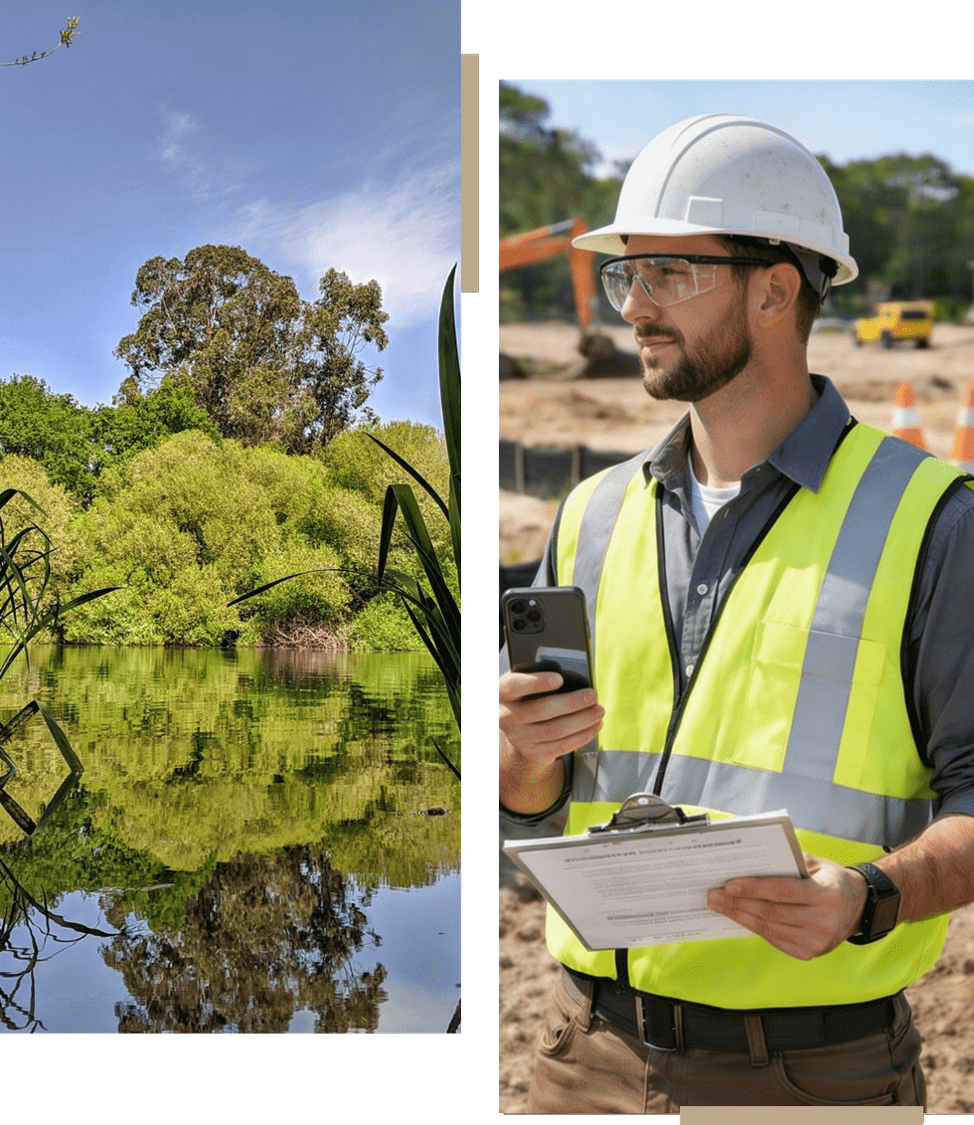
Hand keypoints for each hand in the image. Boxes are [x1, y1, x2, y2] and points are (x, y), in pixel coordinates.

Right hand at [499, 671, 603, 765]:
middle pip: (540, 710)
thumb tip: (571, 674)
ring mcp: (518, 737)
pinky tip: (594, 726)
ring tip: (598, 711)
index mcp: (500, 693)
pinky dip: (581, 736)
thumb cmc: (524, 695)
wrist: (515, 726)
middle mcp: (505, 716)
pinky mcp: (532, 752)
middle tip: (592, 696)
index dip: (536, 683)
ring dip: (581, 720)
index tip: (559, 679)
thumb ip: (536, 675)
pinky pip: (560, 746)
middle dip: (571, 702)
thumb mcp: (522, 682)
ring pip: (554, 730)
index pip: (514, 686)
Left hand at [706, 853, 868, 959]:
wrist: (858, 908)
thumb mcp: (817, 864)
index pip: (783, 891)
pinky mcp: (809, 953)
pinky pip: (774, 939)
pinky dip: (754, 927)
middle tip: (713, 895)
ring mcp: (816, 941)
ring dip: (740, 916)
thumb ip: (789, 861)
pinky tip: (739, 917)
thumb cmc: (832, 880)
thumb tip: (753, 860)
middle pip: (771, 912)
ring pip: (768, 928)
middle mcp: (822, 921)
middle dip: (737, 903)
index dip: (754, 888)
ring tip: (719, 905)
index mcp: (826, 894)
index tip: (729, 884)